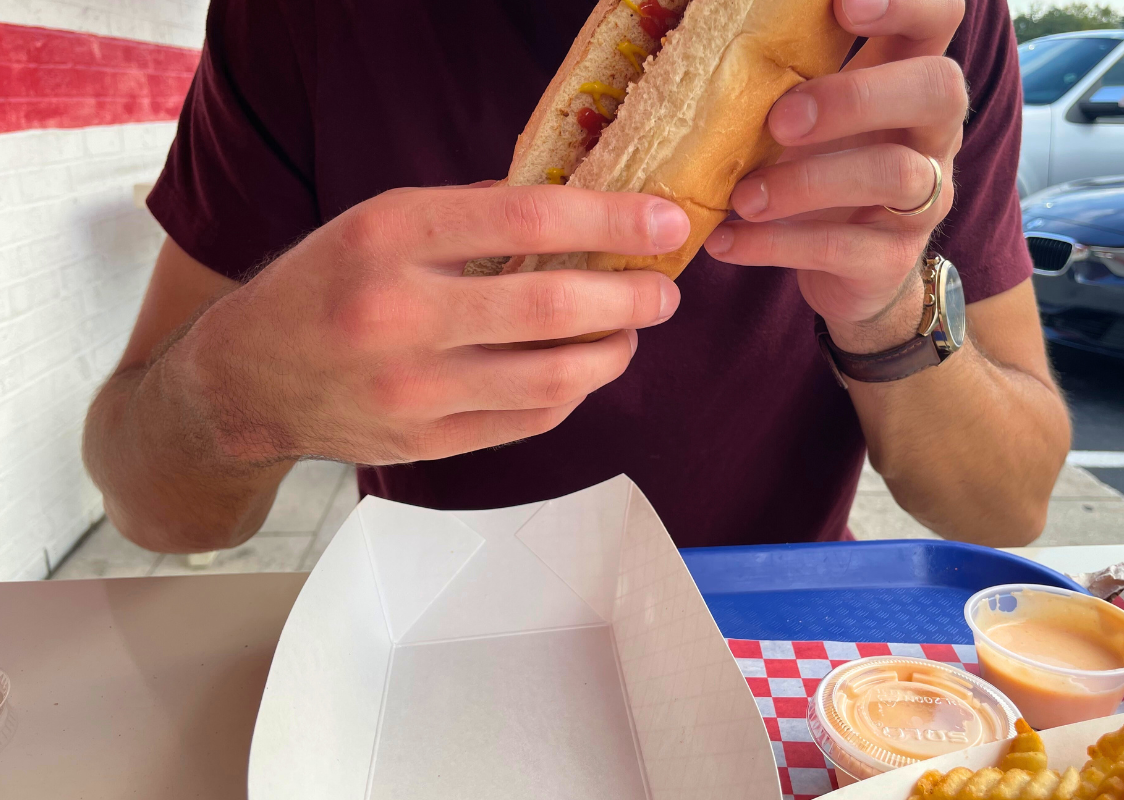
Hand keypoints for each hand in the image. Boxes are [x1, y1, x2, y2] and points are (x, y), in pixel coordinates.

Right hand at [176, 184, 688, 464]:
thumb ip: (471, 217)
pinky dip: (573, 392)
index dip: (612, 220)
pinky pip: (531, 420)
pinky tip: (581, 369)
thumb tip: (580, 217)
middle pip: (554, 306)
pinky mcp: (425, 445)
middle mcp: (399, 313)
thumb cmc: (323, 286)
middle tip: (664, 290)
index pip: (528, 219)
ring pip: (555, 377)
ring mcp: (413, 390)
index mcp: (388, 236)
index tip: (666, 223)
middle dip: (633, 297)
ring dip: (615, 352)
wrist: (245, 381)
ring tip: (631, 333)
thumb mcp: (379, 223)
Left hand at [702, 0, 966, 352]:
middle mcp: (933, 133)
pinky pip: (844, 247)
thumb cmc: (818, 169)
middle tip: (779, 121)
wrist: (844, 275)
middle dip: (855, 97)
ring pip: (896, 175)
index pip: (940, 17)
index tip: (842, 6)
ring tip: (742, 198)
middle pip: (939, 89)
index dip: (907, 2)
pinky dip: (776, 244)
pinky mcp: (892, 259)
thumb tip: (706, 21)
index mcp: (908, 78)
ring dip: (806, 182)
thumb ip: (786, 68)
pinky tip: (726, 240)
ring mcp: (924, 199)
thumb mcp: (805, 113)